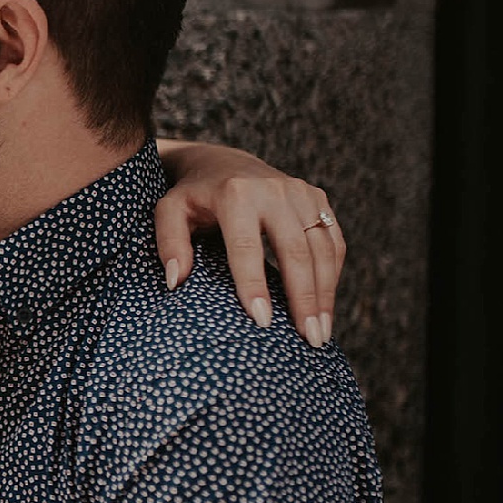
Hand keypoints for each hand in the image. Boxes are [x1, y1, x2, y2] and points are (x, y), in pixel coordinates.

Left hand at [154, 141, 345, 346]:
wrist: (221, 163)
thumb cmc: (192, 197)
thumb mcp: (169, 212)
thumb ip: (169, 243)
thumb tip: (176, 281)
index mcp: (235, 194)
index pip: (247, 247)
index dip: (255, 285)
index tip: (262, 322)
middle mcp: (274, 190)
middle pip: (295, 251)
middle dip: (303, 298)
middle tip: (309, 339)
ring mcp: (301, 192)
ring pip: (322, 248)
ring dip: (325, 294)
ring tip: (321, 334)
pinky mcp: (318, 197)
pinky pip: (333, 241)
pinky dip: (333, 275)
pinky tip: (326, 306)